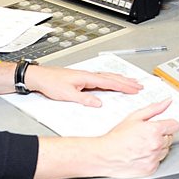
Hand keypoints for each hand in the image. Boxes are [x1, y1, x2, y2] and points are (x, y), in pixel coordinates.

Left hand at [25, 66, 142, 105]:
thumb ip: (84, 99)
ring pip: (108, 76)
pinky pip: (102, 78)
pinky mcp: (82, 78)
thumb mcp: (67, 95)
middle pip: (112, 78)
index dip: (124, 86)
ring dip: (120, 79)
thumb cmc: (50, 83)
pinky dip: (111, 79)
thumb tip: (98, 103)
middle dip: (127, 82)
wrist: (39, 77)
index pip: (110, 82)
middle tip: (139, 85)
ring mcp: (86, 76)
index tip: (135, 89)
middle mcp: (88, 75)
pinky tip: (112, 81)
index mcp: (87, 78)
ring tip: (131, 82)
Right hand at [95, 99, 178, 177]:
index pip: (175, 125)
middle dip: (161, 135)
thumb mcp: (134, 117)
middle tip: (146, 136)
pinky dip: (152, 158)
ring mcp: (154, 158)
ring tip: (142, 145)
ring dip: (158, 147)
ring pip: (165, 150)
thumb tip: (167, 102)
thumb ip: (154, 109)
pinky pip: (158, 161)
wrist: (105, 155)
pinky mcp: (151, 169)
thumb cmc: (117, 137)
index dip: (168, 124)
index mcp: (154, 130)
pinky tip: (141, 154)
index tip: (162, 126)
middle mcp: (157, 145)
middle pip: (170, 138)